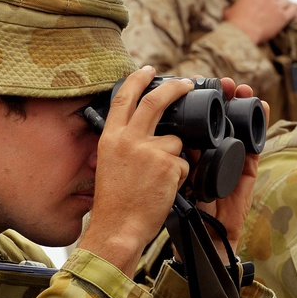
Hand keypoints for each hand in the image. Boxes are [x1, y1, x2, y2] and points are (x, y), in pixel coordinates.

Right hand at [78, 67, 192, 276]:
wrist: (118, 228)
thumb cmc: (114, 204)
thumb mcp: (108, 164)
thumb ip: (123, 144)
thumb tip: (142, 130)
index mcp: (111, 137)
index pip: (124, 97)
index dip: (137, 79)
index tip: (148, 69)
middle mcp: (128, 138)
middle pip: (156, 100)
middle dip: (176, 87)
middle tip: (188, 83)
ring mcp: (149, 150)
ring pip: (176, 141)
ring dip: (176, 158)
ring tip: (159, 181)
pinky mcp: (168, 164)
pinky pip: (184, 163)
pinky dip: (180, 177)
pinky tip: (164, 190)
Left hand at [191, 77, 266, 263]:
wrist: (201, 240)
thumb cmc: (182, 212)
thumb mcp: (172, 180)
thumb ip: (176, 160)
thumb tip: (176, 137)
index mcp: (190, 153)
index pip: (194, 121)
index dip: (196, 101)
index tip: (193, 83)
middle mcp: (211, 153)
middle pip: (218, 118)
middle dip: (221, 96)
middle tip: (220, 81)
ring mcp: (231, 160)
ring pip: (238, 126)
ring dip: (241, 104)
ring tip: (240, 87)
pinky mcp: (248, 171)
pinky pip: (256, 144)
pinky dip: (260, 125)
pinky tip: (262, 107)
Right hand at [225, 0, 296, 42]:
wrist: (242, 34)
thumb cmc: (233, 24)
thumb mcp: (229, 11)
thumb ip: (232, 7)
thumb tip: (226, 8)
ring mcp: (276, 6)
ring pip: (286, 0)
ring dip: (285, 5)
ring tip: (285, 10)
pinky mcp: (282, 17)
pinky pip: (293, 10)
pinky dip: (293, 12)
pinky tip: (291, 16)